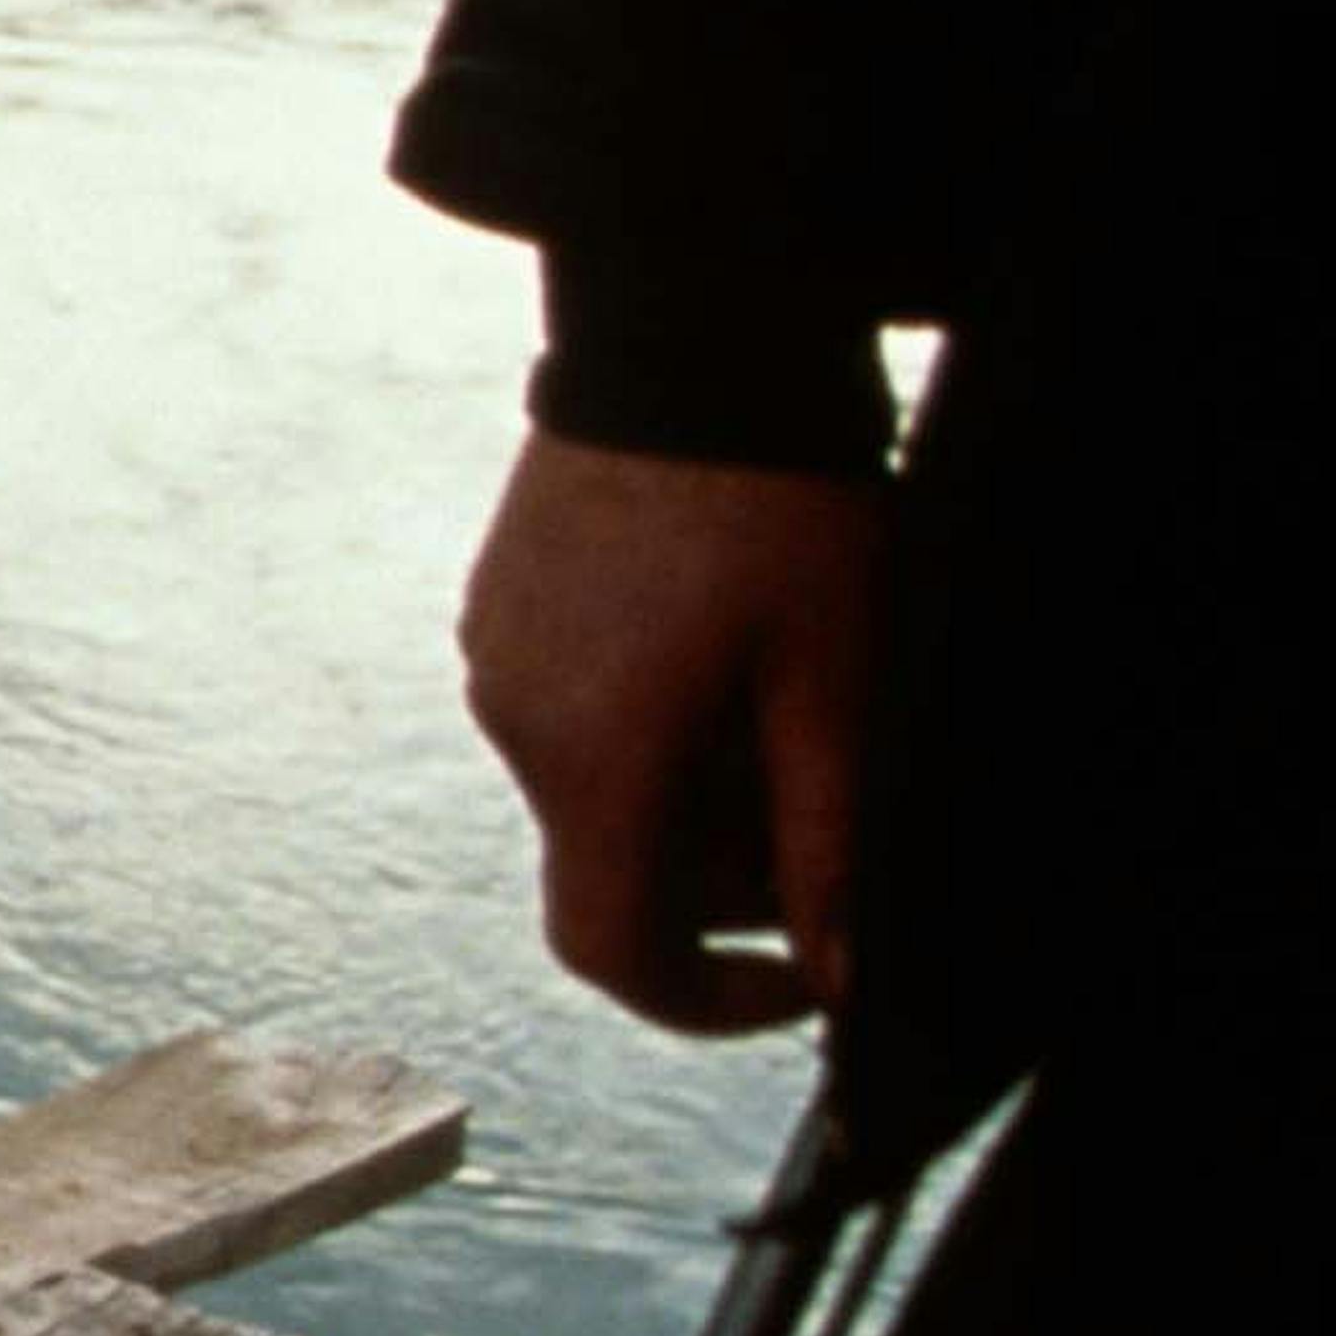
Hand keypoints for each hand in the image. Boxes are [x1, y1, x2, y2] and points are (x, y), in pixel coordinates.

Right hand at [456, 427, 881, 1035]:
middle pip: (618, 863)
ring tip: (778, 686)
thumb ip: (827, 846)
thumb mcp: (833, 684)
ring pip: (600, 785)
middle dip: (727, 866)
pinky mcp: (498, 605)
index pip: (614, 952)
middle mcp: (513, 718)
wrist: (686, 332)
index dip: (712, 1003)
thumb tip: (842, 977)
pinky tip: (719, 638)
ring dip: (692, 786)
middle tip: (824, 781)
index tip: (807, 977)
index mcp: (590, 752)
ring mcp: (493, 655)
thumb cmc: (778, 506)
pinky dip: (650, 720)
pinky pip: (573, 710)